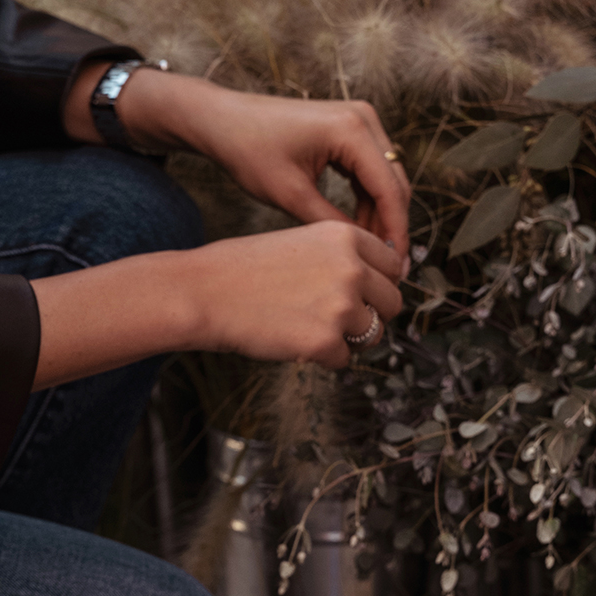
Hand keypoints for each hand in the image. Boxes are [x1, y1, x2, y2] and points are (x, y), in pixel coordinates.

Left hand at [67, 65, 410, 256]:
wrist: (221, 120)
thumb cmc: (247, 150)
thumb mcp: (291, 195)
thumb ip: (331, 224)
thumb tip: (363, 255)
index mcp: (352, 129)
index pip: (390, 189)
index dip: (396, 231)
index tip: (395, 268)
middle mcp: (363, 118)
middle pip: (394, 181)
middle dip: (391, 224)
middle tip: (387, 268)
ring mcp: (358, 120)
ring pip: (384, 177)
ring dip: (378, 213)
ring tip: (370, 253)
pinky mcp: (349, 129)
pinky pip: (369, 169)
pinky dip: (366, 198)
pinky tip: (356, 229)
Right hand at [187, 218, 405, 367]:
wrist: (203, 292)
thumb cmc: (242, 268)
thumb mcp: (300, 242)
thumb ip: (341, 258)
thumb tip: (376, 285)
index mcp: (344, 236)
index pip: (393, 265)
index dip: (378, 282)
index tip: (362, 292)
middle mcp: (351, 268)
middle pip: (393, 302)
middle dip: (370, 313)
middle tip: (335, 317)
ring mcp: (341, 306)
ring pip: (373, 334)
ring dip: (347, 337)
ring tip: (307, 326)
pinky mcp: (325, 341)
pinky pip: (343, 359)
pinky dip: (322, 357)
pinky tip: (291, 340)